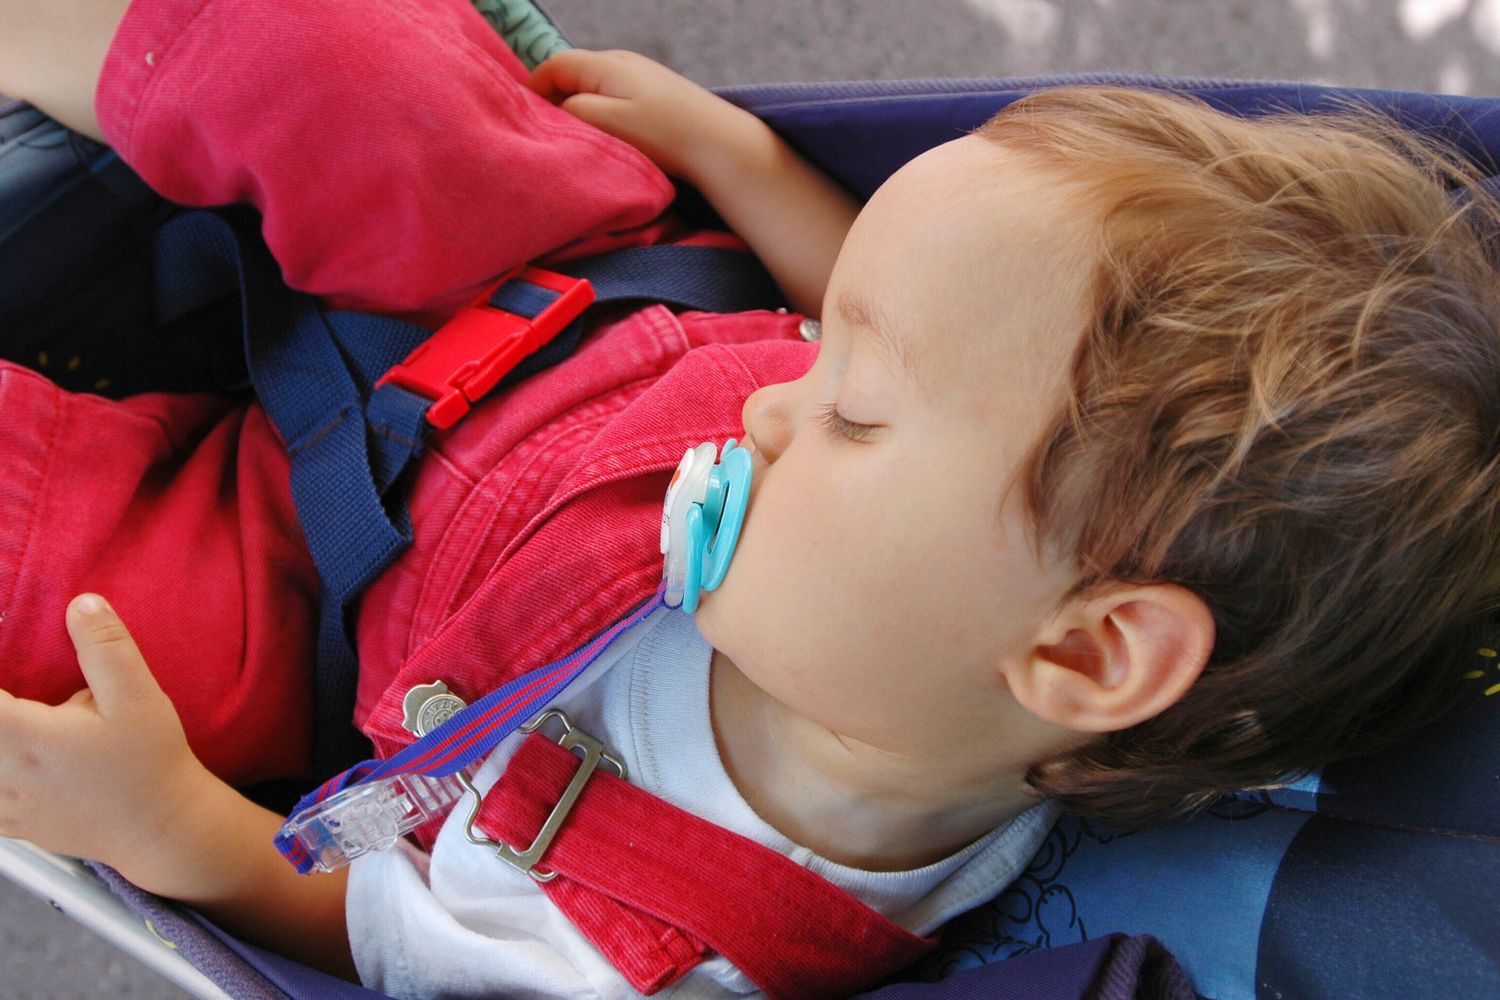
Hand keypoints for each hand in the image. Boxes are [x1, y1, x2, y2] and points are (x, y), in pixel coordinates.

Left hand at [0, 595, 214, 869]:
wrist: (163, 828)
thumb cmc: (151, 762)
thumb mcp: (138, 698)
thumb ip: (106, 648)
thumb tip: (80, 603)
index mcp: (28, 737)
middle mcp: (5, 773)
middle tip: (10, 699)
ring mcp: (5, 804)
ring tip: (14, 724)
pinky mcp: (13, 824)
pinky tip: (11, 763)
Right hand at [529, 49, 757, 180]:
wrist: (720, 144)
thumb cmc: (664, 135)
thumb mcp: (608, 122)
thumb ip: (573, 110)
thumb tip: (553, 108)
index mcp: (606, 64)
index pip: (554, 65)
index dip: (533, 90)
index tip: (524, 120)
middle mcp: (622, 62)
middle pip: (573, 76)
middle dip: (554, 102)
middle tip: (547, 136)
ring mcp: (642, 78)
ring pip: (594, 90)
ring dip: (580, 112)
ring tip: (576, 142)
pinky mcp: (657, 97)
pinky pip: (615, 101)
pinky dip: (603, 117)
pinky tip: (610, 141)